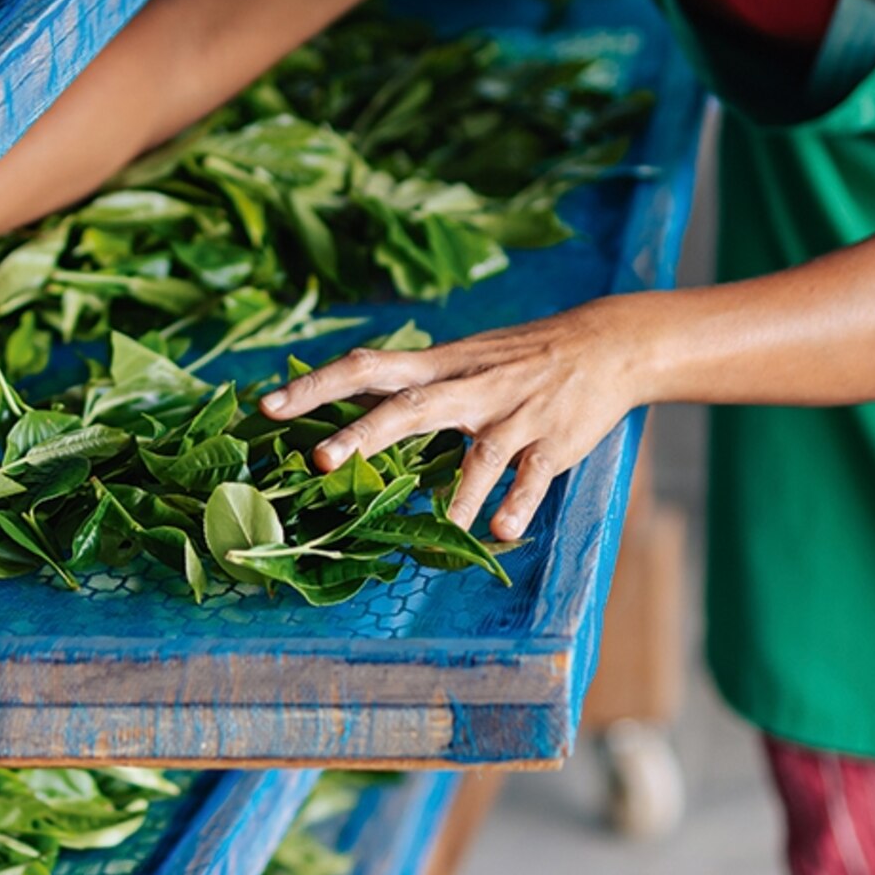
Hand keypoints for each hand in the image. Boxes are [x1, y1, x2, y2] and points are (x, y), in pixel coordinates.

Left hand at [261, 298, 651, 540]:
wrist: (605, 343)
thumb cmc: (517, 358)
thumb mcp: (459, 359)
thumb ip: (409, 382)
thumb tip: (346, 399)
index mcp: (440, 366)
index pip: (367, 367)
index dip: (316, 385)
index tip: (268, 406)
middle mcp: (470, 388)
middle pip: (410, 407)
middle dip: (365, 434)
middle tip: (321, 460)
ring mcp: (513, 416)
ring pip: (479, 453)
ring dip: (457, 491)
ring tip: (434, 530)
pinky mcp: (552, 443)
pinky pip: (532, 477)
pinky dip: (517, 503)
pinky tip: (501, 531)